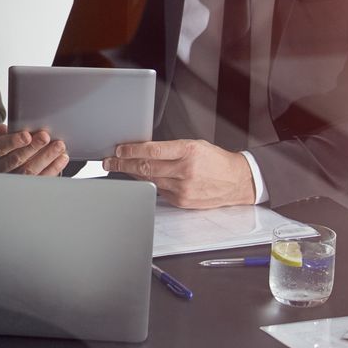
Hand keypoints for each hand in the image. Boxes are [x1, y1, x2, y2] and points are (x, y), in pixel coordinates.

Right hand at [0, 125, 68, 175]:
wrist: (13, 163)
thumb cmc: (9, 146)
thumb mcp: (3, 137)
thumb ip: (4, 132)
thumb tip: (2, 129)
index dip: (13, 142)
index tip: (27, 135)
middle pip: (16, 160)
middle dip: (32, 147)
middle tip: (45, 136)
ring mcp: (14, 180)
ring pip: (30, 171)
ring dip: (46, 157)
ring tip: (59, 145)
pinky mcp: (30, 187)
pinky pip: (42, 178)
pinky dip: (54, 167)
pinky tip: (62, 157)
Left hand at [104, 139, 256, 207]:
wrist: (237, 181)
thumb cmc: (216, 161)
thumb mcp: (195, 145)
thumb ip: (170, 149)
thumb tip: (143, 151)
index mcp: (188, 151)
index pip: (152, 151)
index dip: (131, 151)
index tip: (119, 150)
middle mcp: (185, 170)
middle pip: (145, 167)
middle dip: (123, 164)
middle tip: (109, 161)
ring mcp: (183, 188)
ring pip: (149, 180)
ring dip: (132, 174)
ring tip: (120, 168)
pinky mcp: (182, 201)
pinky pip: (159, 191)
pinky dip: (148, 184)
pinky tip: (141, 178)